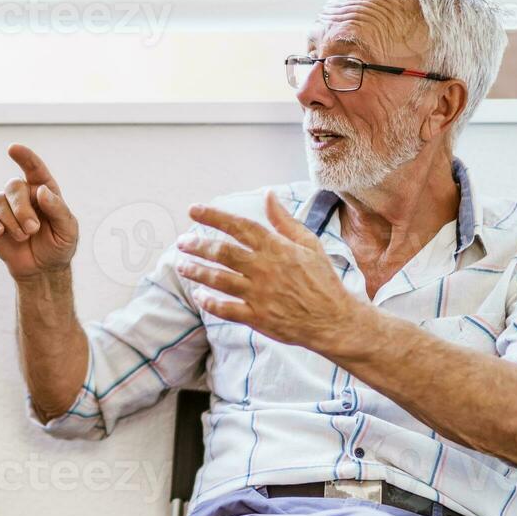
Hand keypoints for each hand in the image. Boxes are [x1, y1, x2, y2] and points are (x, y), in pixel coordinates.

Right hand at [0, 144, 79, 279]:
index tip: (13, 148)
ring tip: (23, 237)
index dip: (25, 157)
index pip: (34, 169)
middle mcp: (23, 196)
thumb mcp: (67, 229)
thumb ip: (57, 209)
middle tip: (33, 229)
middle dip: (21, 208)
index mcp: (43, 191)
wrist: (43, 269)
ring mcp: (5, 209)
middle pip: (13, 186)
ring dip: (10, 220)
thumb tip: (40, 190)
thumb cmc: (59, 245)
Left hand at [174, 190, 366, 353]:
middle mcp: (265, 269)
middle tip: (182, 242)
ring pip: (220, 280)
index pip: (240, 227)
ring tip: (181, 266)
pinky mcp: (258, 317)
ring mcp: (260, 294)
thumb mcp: (310, 244)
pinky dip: (209, 302)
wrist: (335, 320)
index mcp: (277, 248)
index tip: (193, 209)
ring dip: (197, 272)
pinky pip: (226, 309)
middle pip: (223, 253)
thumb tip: (269, 195)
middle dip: (198, 246)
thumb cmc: (322, 280)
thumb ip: (285, 221)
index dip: (214, 217)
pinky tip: (198, 295)